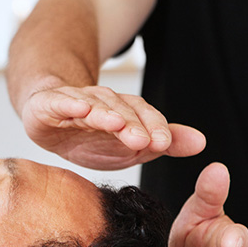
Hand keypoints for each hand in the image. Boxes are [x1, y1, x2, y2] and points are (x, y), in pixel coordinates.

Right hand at [21, 85, 205, 169]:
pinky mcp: (50, 104)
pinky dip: (70, 104)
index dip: (154, 128)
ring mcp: (76, 101)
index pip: (144, 117)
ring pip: (94, 106)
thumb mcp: (128, 146)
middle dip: (133, 126)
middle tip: (143, 142)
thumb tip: (200, 143)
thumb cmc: (88, 136)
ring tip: (116, 125)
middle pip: (121, 111)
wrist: (46, 119)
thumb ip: (162, 143)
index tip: (163, 145)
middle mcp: (103, 102)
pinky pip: (61, 102)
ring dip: (106, 114)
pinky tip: (80, 109)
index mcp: (125, 112)